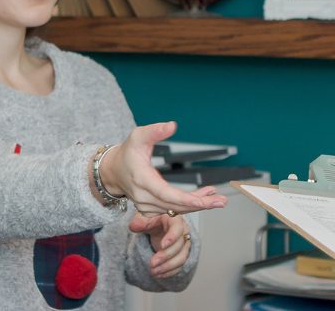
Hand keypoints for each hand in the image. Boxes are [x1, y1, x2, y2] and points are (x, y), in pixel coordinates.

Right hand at [98, 122, 226, 215]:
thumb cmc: (128, 152)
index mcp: (142, 180)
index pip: (166, 194)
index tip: (205, 199)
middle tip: (221, 201)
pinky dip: (189, 205)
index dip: (187, 198)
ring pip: (176, 209)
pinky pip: (173, 209)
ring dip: (198, 204)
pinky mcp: (151, 209)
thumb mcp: (138, 136)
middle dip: (200, 204)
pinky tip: (204, 197)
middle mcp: (144, 197)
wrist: (113, 171)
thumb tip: (172, 125)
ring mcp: (146, 206)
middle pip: (175, 205)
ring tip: (217, 198)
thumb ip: (155, 130)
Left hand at [129, 213, 191, 278]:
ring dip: (167, 267)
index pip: (177, 227)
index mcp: (174, 219)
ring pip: (181, 258)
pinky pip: (179, 266)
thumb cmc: (151, 219)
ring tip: (154, 272)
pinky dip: (169, 272)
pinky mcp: (182, 254)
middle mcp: (183, 231)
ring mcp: (184, 244)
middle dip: (165, 256)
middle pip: (179, 246)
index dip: (172, 237)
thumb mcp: (144, 216)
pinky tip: (159, 275)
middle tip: (152, 263)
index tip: (162, 245)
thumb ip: (139, 221)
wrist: (156, 224)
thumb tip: (134, 226)